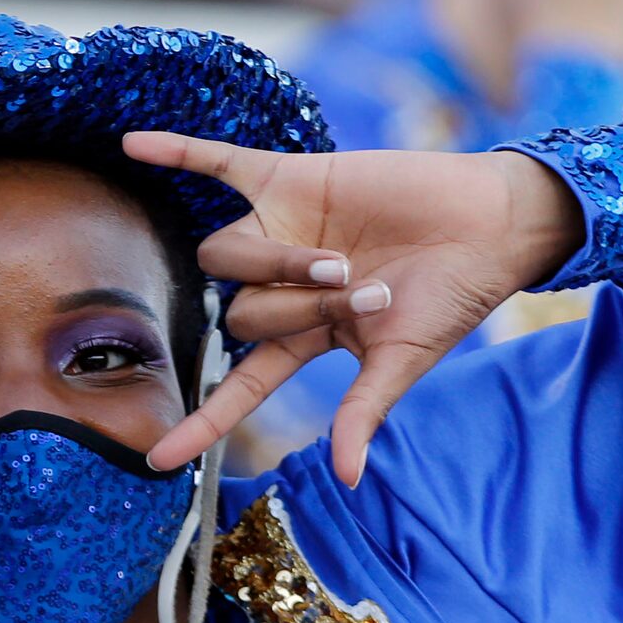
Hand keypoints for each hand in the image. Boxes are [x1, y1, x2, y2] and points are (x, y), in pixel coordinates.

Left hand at [119, 134, 585, 483]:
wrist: (489, 226)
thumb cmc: (452, 297)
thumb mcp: (402, 361)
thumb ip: (363, 411)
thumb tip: (349, 479)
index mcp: (303, 336)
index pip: (239, 386)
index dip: (200, 423)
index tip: (157, 462)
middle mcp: (279, 286)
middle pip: (236, 312)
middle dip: (291, 310)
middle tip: (353, 293)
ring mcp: (279, 231)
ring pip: (226, 255)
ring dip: (276, 264)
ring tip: (339, 262)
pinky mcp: (291, 180)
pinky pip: (219, 163)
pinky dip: (178, 151)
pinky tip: (133, 143)